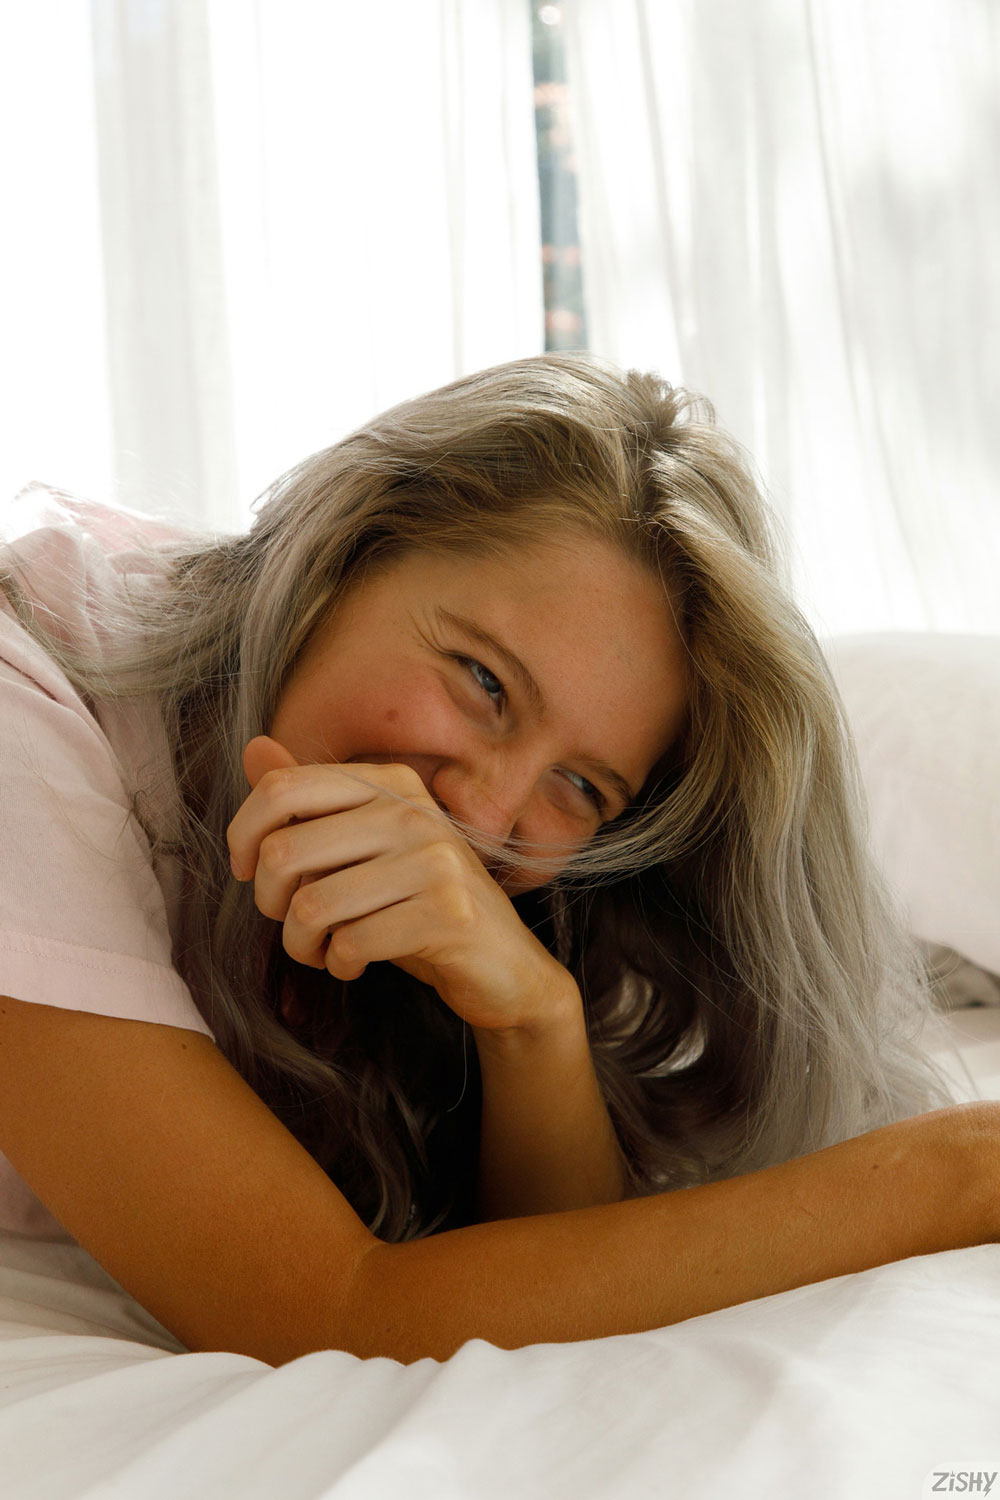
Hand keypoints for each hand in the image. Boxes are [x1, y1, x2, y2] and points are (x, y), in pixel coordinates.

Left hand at [226, 736, 577, 1035]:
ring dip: (302, 944)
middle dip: (269, 902)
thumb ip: (309, 801)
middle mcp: (413, 812)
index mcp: (389, 783)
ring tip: (322, 949)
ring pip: (311, 906)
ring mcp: (436, 860)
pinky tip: (355, 963)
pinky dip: (339, 963)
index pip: (283, 788)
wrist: (501, 964)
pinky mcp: (447, 914)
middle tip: (294, 923)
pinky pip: (351, 943)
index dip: (243, 834)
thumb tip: (254, 747)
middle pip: (284, 850)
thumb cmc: (418, 902)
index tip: (246, 870)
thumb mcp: (362, 847)